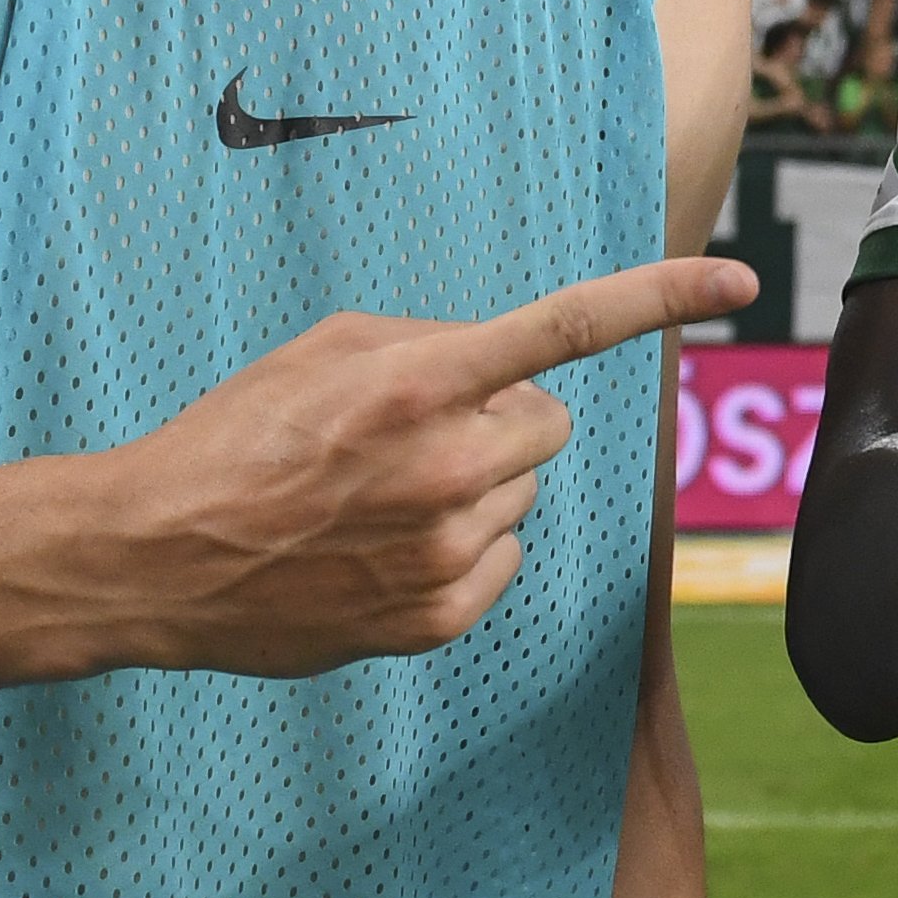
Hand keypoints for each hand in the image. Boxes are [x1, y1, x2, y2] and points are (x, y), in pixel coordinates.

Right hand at [100, 257, 757, 673]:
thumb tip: (509, 370)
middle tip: (410, 435)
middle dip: (501, 421)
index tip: (742, 281)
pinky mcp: (438, 617)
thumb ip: (429, 344)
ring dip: (472, 489)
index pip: (566, 328)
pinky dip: (462, 553)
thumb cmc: (234, 436)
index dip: (661, 298)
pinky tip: (381, 550)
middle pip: (548, 426)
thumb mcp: (322, 350)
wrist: (155, 555)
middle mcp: (446, 465)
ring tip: (373, 499)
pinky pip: (501, 564)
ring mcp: (445, 549)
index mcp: (417, 382)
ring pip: (520, 497)